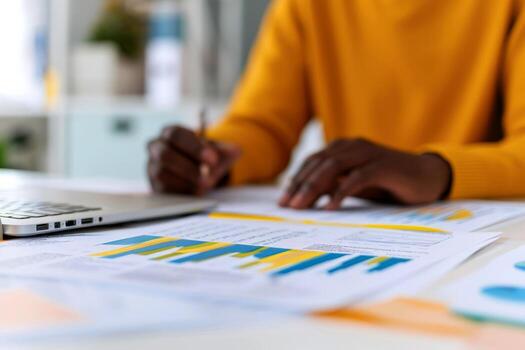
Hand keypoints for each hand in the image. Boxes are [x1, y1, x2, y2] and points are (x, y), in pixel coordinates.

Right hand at [148, 125, 240, 194]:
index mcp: (171, 133)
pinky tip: (196, 192)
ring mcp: (152, 166)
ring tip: (205, 185)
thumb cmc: (206, 158)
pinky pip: (162, 188)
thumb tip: (235, 150)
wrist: (200, 173)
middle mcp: (157, 147)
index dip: (194, 147)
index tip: (213, 159)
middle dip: (188, 167)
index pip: (176, 135)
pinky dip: (180, 191)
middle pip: (165, 154)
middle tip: (208, 177)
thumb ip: (226, 150)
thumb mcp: (218, 152)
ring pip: (161, 172)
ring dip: (184, 180)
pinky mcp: (154, 184)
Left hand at [279, 138, 451, 209]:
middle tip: (287, 206)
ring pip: (333, 167)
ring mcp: (368, 153)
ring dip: (314, 187)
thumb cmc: (387, 183)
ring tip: (301, 206)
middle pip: (319, 164)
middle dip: (300, 185)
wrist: (427, 177)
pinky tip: (330, 207)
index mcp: (343, 149)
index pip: (312, 162)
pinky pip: (357, 177)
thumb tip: (306, 198)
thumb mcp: (355, 185)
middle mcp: (353, 146)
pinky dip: (341, 191)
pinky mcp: (384, 165)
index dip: (296, 180)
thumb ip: (333, 186)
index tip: (283, 200)